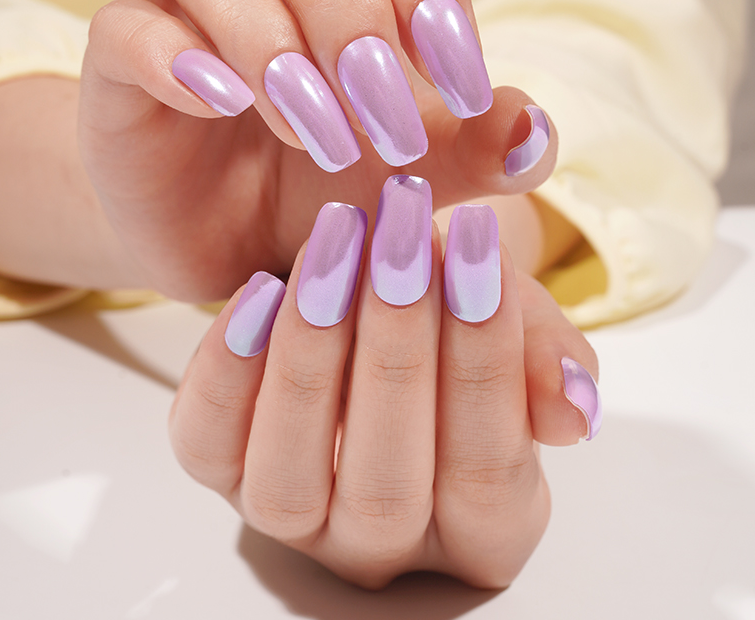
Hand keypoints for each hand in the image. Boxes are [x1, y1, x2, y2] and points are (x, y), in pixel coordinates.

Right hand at [78, 0, 554, 301]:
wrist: (238, 241)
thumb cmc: (331, 185)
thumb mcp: (418, 172)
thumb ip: (481, 146)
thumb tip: (535, 133)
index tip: (458, 81)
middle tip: (383, 115)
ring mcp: (169, 1)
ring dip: (268, 34)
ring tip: (314, 131)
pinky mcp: (118, 67)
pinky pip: (123, 27)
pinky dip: (179, 61)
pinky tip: (229, 110)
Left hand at [169, 179, 600, 588]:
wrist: (376, 296)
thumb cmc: (449, 312)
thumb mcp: (512, 321)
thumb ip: (547, 356)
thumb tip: (574, 406)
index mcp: (477, 527)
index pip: (488, 474)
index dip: (486, 362)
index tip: (479, 255)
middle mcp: (381, 542)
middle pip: (388, 482)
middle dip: (398, 346)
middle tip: (402, 239)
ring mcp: (293, 515)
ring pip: (291, 478)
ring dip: (315, 351)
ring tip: (337, 247)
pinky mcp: (219, 471)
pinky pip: (207, 442)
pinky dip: (228, 369)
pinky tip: (261, 289)